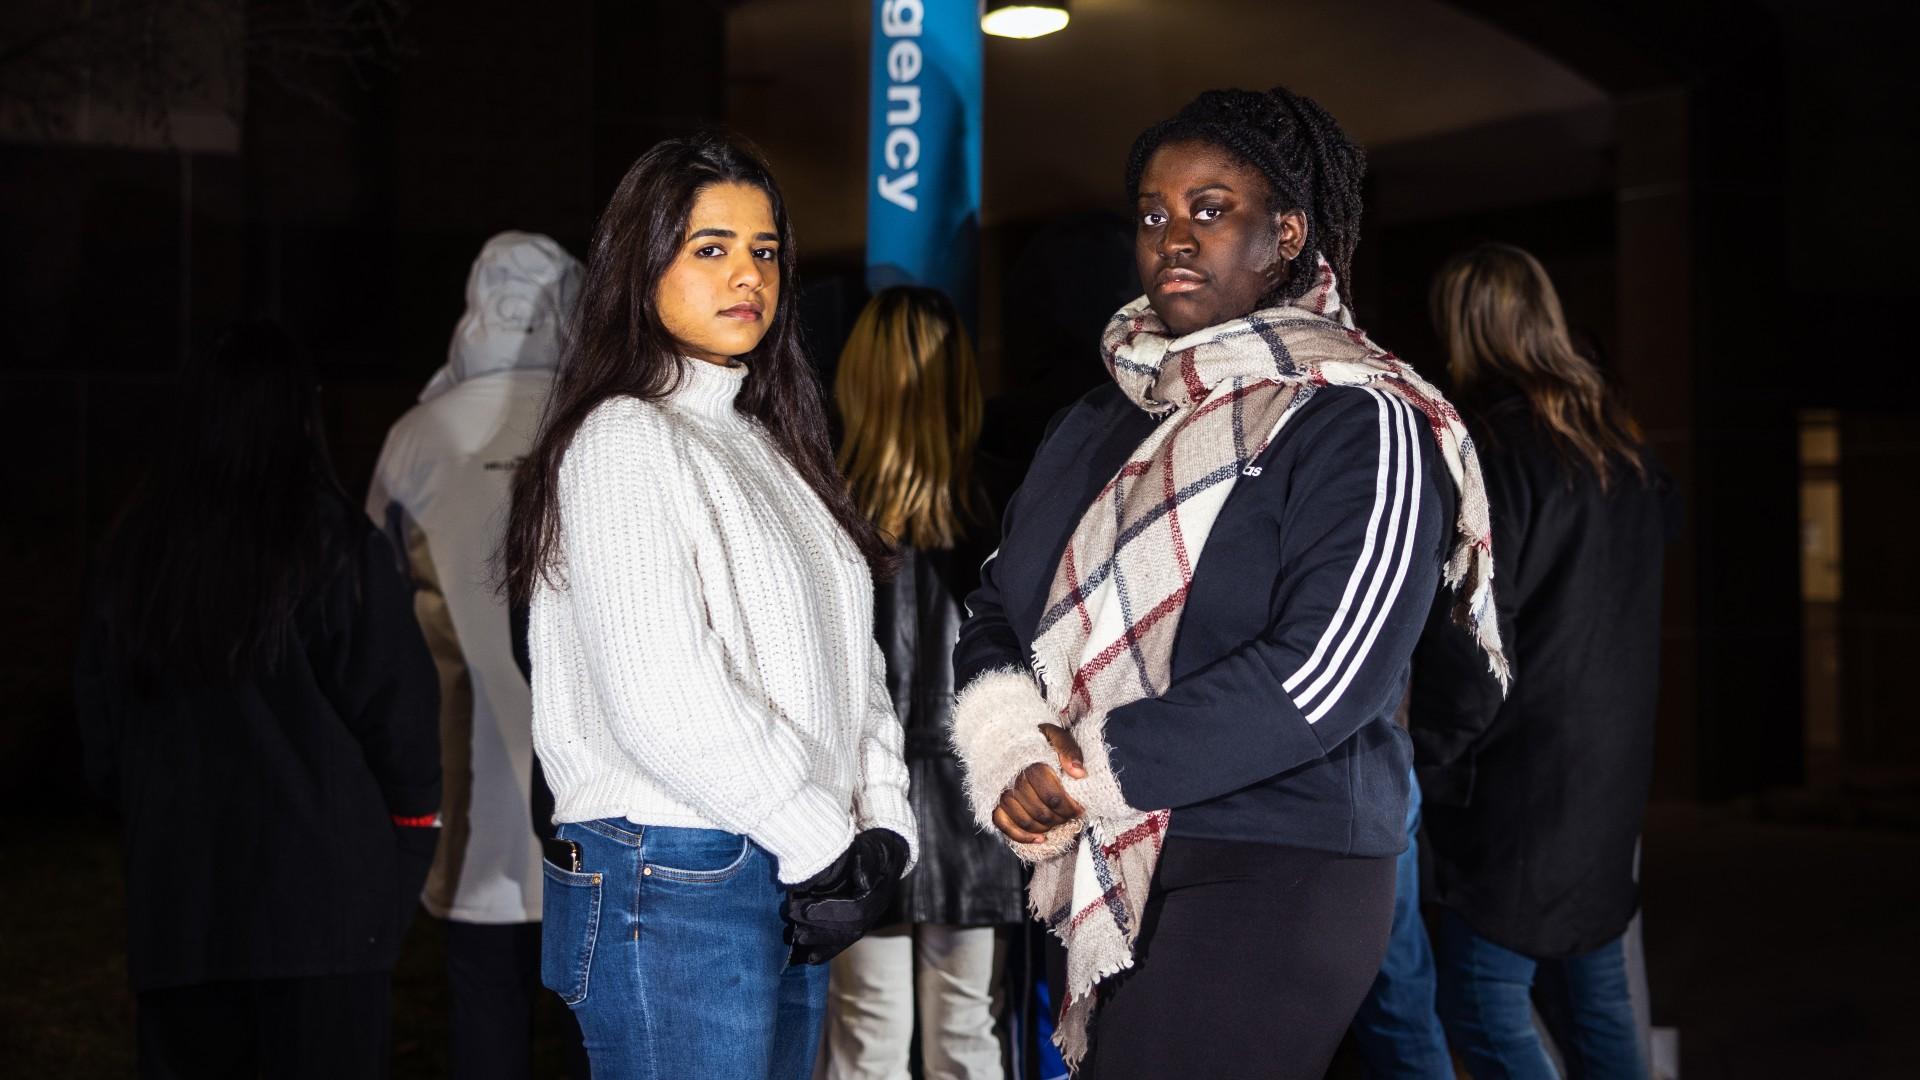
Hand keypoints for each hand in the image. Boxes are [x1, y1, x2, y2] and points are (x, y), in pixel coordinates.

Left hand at [783, 828, 909, 964]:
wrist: (887, 855)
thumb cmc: (874, 849)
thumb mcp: (871, 850)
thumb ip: (865, 863)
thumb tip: (862, 880)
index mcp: (878, 895)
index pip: (853, 910)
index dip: (826, 912)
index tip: (801, 910)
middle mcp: (875, 911)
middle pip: (848, 929)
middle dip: (819, 930)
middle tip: (794, 930)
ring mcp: (869, 920)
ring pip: (845, 938)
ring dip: (820, 942)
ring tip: (797, 940)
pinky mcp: (859, 924)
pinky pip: (844, 941)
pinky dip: (827, 951)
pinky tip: (810, 959)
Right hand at [992, 723, 1086, 843]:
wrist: (1007, 738)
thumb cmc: (1037, 740)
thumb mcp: (1056, 736)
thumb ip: (1069, 750)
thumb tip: (1079, 773)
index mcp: (1030, 762)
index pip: (1051, 795)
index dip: (1068, 807)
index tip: (1079, 808)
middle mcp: (1012, 778)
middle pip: (1039, 811)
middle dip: (1059, 818)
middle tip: (1070, 816)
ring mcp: (1000, 792)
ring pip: (1024, 820)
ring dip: (1045, 827)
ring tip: (1057, 822)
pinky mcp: (993, 803)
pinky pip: (1003, 825)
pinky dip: (1021, 836)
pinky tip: (1039, 839)